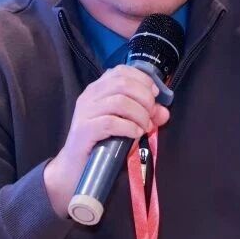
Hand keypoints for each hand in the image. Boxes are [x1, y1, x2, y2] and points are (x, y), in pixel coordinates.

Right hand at [43, 65, 169, 216]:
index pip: (122, 71)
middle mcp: (90, 95)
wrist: (75, 167)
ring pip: (120, 102)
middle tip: (150, 116)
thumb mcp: (127, 125)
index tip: (154, 95)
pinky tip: (134, 134)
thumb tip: (163, 112)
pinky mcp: (84, 130)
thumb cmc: (102, 143)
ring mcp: (85, 112)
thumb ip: (146, 115)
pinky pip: (111, 122)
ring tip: (144, 127)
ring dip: (139, 114)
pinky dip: (129, 127)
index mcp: (98, 89)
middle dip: (145, 98)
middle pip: (123, 84)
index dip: (143, 80)